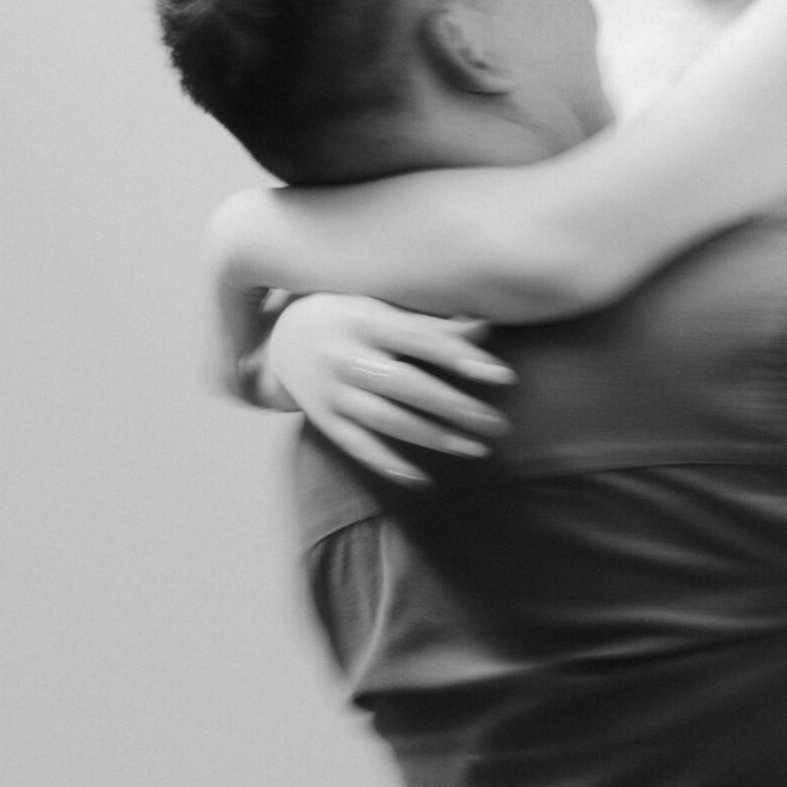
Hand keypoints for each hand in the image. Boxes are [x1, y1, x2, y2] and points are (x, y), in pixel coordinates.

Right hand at [266, 292, 516, 486]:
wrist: (282, 337)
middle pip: (408, 386)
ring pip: (388, 420)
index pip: (421, 340)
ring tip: (478, 449)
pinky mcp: (323, 419)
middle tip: (499, 424)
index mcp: (366, 320)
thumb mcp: (382, 307)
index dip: (462, 358)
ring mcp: (332, 391)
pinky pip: (358, 446)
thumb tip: (486, 328)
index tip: (504, 377)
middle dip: (457, 407)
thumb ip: (430, 322)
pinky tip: (422, 480)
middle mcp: (346, 356)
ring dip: (436, 437)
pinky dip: (389, 464)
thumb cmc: (348, 314)